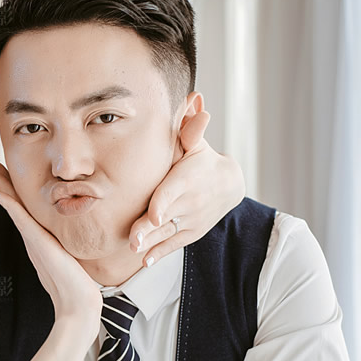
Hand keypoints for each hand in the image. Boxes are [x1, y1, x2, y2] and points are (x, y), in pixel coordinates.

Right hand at [0, 159, 100, 329]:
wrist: (77, 303)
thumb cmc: (77, 285)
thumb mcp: (69, 259)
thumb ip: (64, 248)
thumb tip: (66, 244)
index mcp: (39, 239)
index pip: (23, 209)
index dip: (13, 191)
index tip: (3, 175)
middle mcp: (32, 237)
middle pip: (13, 204)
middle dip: (2, 183)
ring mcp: (32, 239)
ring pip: (14, 206)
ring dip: (1, 186)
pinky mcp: (37, 241)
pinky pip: (20, 218)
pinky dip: (8, 204)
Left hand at [128, 96, 245, 265]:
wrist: (228, 184)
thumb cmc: (201, 159)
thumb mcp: (197, 143)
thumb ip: (190, 127)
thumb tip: (194, 100)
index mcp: (187, 179)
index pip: (173, 192)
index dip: (163, 204)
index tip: (153, 214)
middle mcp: (189, 202)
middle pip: (165, 217)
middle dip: (149, 228)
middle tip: (133, 239)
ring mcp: (189, 220)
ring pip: (166, 234)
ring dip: (150, 244)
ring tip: (134, 250)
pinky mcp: (189, 233)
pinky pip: (172, 245)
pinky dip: (159, 253)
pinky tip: (145, 261)